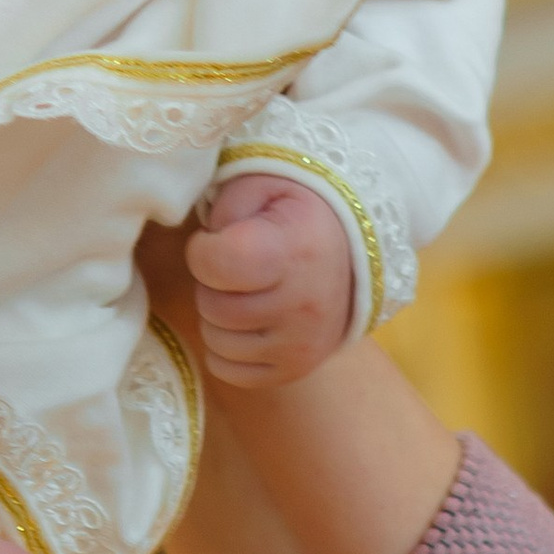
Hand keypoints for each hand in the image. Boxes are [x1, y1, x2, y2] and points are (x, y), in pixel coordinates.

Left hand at [185, 175, 353, 387]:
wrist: (352, 251)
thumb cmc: (295, 212)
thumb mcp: (262, 183)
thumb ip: (225, 206)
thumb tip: (206, 242)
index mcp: (294, 251)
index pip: (215, 264)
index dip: (202, 250)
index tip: (217, 240)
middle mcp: (303, 306)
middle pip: (212, 306)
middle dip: (211, 283)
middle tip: (234, 267)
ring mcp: (302, 345)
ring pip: (216, 342)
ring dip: (217, 316)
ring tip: (243, 291)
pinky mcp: (295, 369)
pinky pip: (227, 370)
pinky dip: (225, 348)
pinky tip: (246, 321)